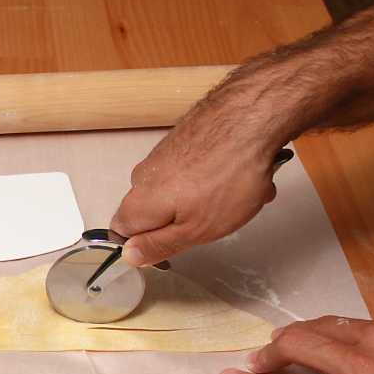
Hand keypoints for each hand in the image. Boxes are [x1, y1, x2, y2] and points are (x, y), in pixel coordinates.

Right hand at [110, 88, 289, 266]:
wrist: (251, 117)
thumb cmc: (226, 176)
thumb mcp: (195, 230)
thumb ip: (158, 246)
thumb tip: (130, 256)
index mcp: (139, 202)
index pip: (122, 233)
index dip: (147, 245)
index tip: (176, 246)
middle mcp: (143, 175)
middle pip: (154, 212)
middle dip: (184, 221)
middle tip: (216, 221)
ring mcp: (163, 154)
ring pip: (179, 191)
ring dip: (206, 199)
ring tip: (238, 195)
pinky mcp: (183, 138)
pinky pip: (194, 169)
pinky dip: (215, 176)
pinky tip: (241, 174)